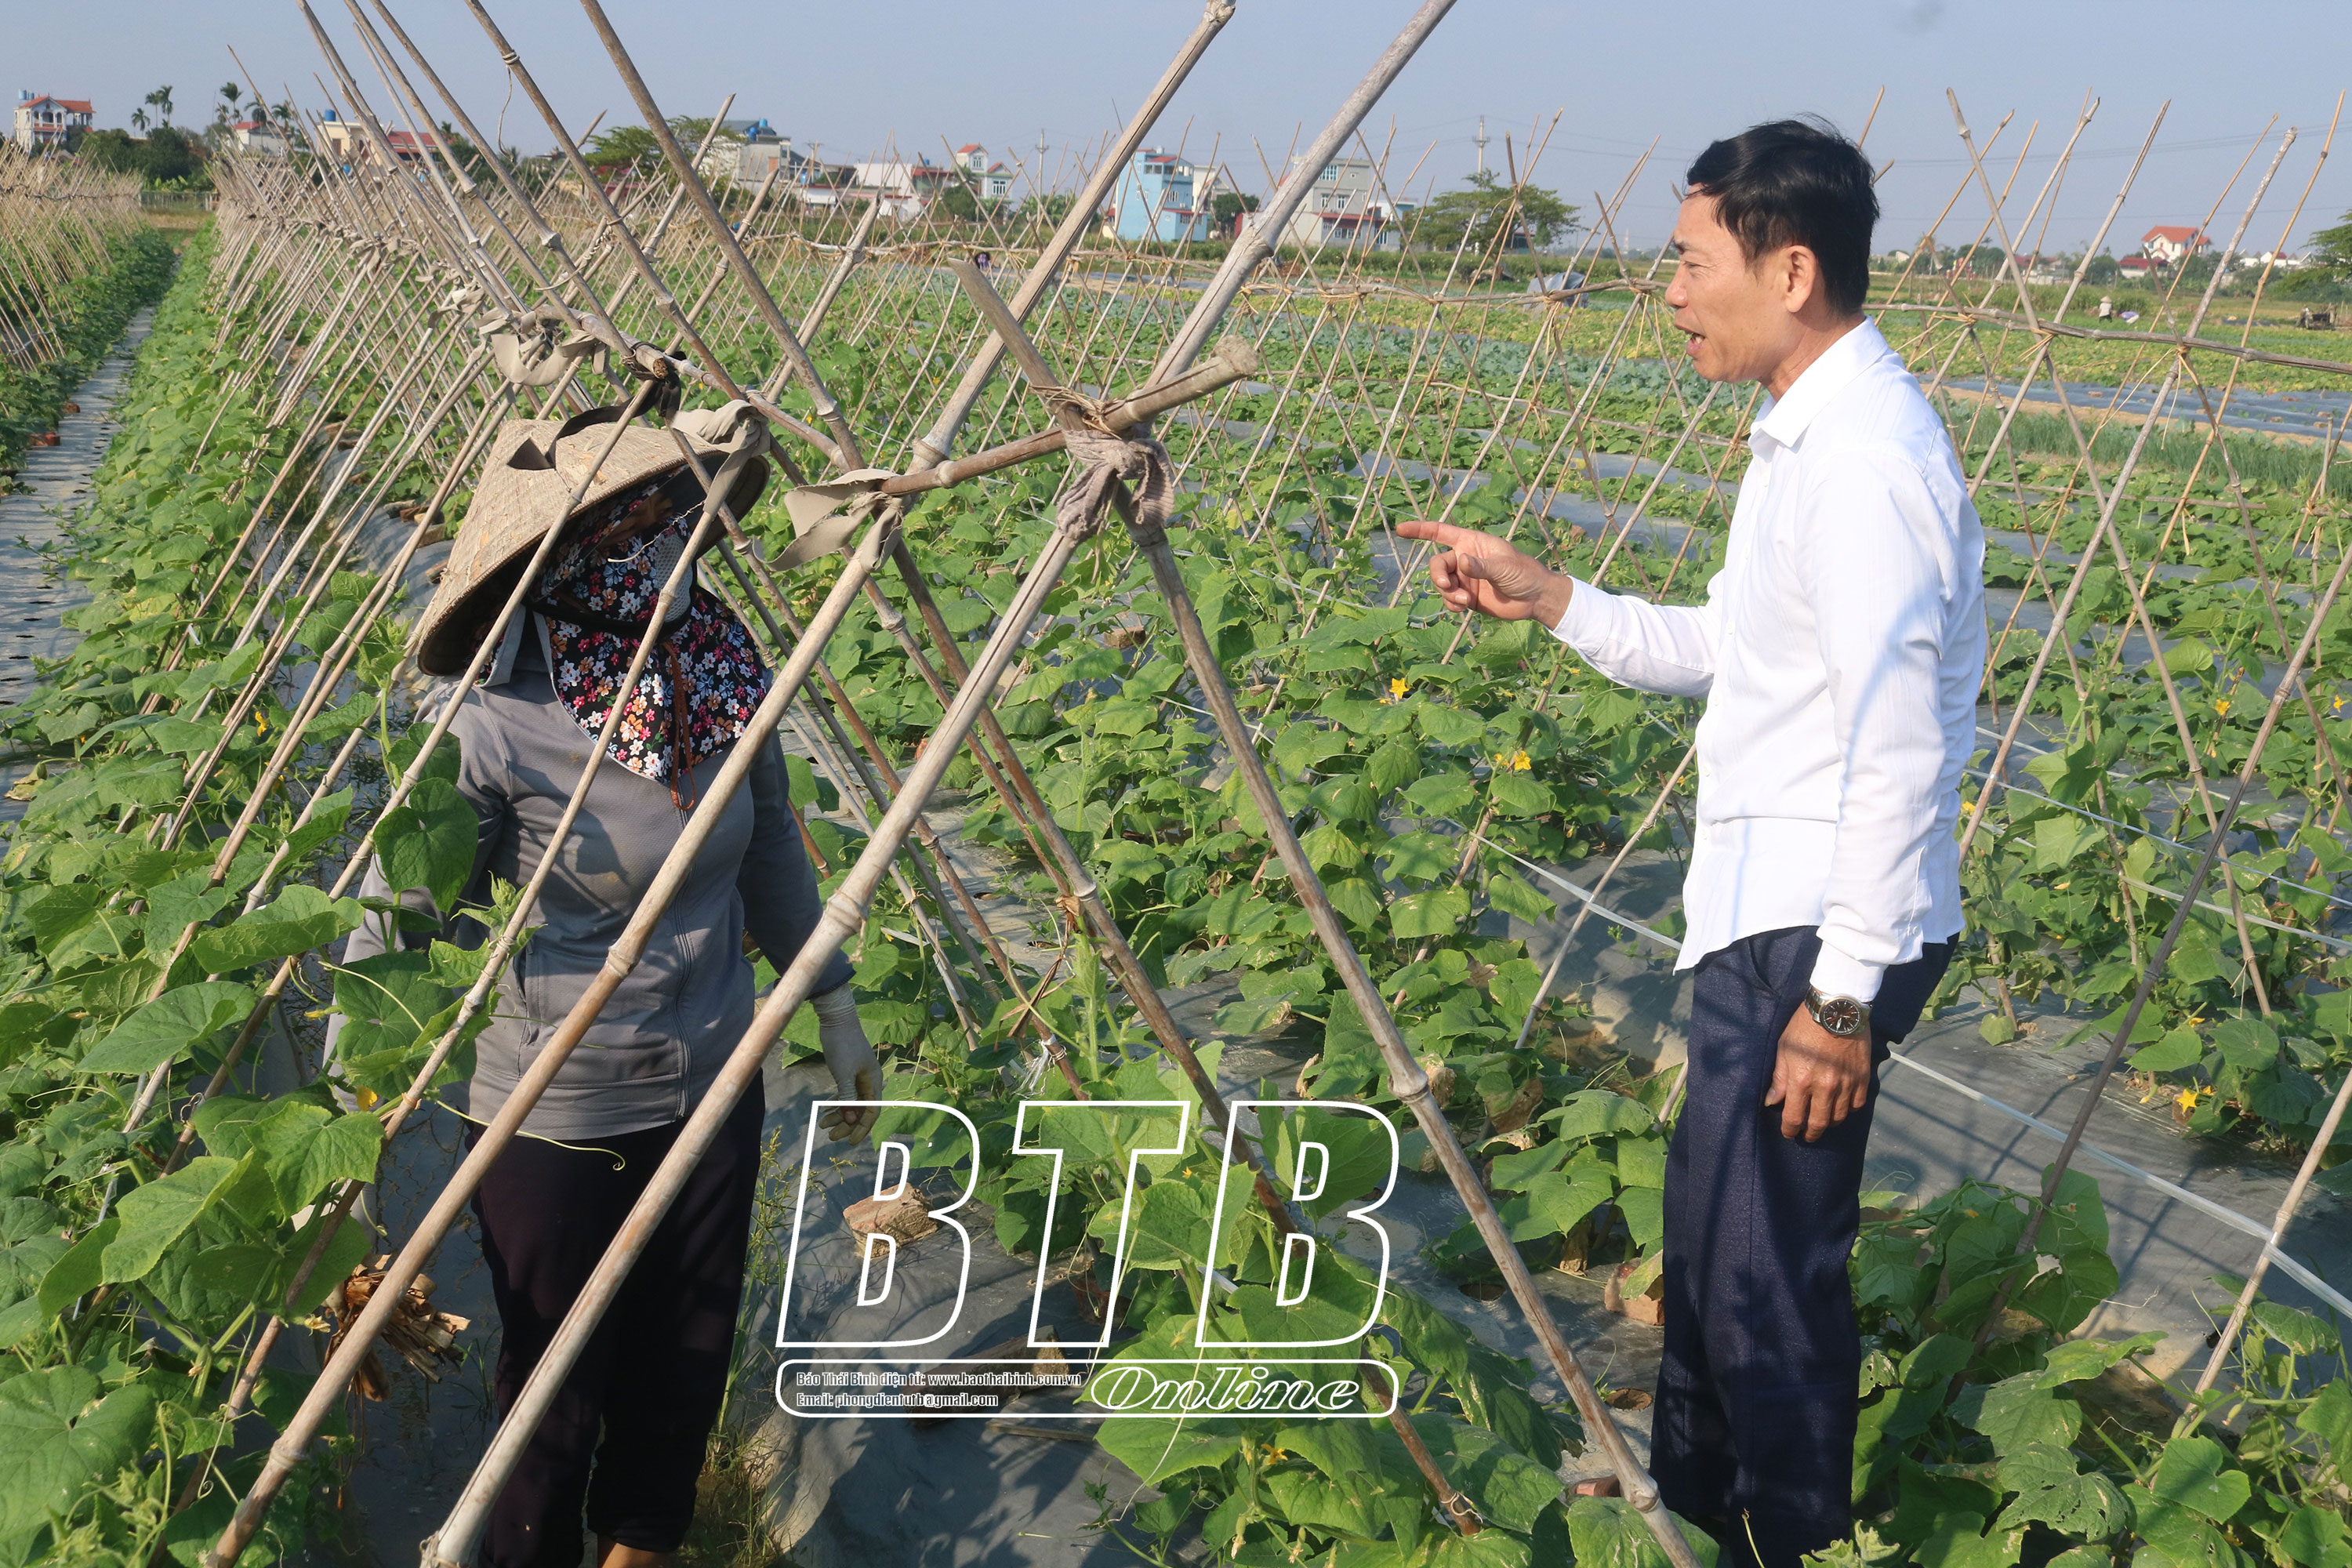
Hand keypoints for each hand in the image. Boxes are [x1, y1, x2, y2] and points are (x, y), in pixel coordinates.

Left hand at [811, 983, 879, 1143]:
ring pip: (851, 1102)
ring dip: (839, 1114)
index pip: (872, 1112)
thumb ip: (847, 1098)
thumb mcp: (843, 1074)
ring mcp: (859, 1076)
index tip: (850, 1141)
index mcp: (874, 1081)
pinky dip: (837, 1102)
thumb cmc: (842, 1045)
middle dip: (847, 1124)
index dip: (862, 1128)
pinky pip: (845, 1093)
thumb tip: (850, 1121)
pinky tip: (825, 1109)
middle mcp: (869, 1080)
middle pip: (861, 1110)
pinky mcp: (848, 1070)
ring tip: (822, 1124)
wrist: (837, 1019)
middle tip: (830, 1135)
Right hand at [1394, 520, 1573, 625]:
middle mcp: (1464, 559)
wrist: (1535, 599)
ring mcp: (1465, 579)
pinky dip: (1452, 605)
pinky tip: (1463, 608)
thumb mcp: (1504, 567)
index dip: (1420, 530)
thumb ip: (1481, 566)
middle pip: (1437, 564)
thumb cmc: (1524, 573)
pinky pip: (1449, 601)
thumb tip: (1460, 562)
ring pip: (1441, 585)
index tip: (1400, 529)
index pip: (1441, 533)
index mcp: (1471, 543)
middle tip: (1447, 586)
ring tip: (1465, 601)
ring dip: (1448, 594)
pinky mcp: (1467, 598)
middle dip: (1437, 576)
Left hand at [1764, 1002, 1872, 1141]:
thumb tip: (1772, 1101)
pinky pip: (1857, 1104)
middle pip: (1819, 1123)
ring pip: (1839, 1117)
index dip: (1790, 1130)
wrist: (1837, 1008)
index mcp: (1801, 1080)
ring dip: (1829, 1123)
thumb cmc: (1804, 1026)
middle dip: (1811, 1134)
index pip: (1795, 1118)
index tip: (1789, 1133)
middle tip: (1807, 1135)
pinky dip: (1848, 1109)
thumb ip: (1779, 1079)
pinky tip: (1841, 1107)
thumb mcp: (1784, 1049)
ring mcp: (1847, 1083)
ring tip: (1823, 1122)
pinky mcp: (1862, 1078)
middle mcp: (1825, 1087)